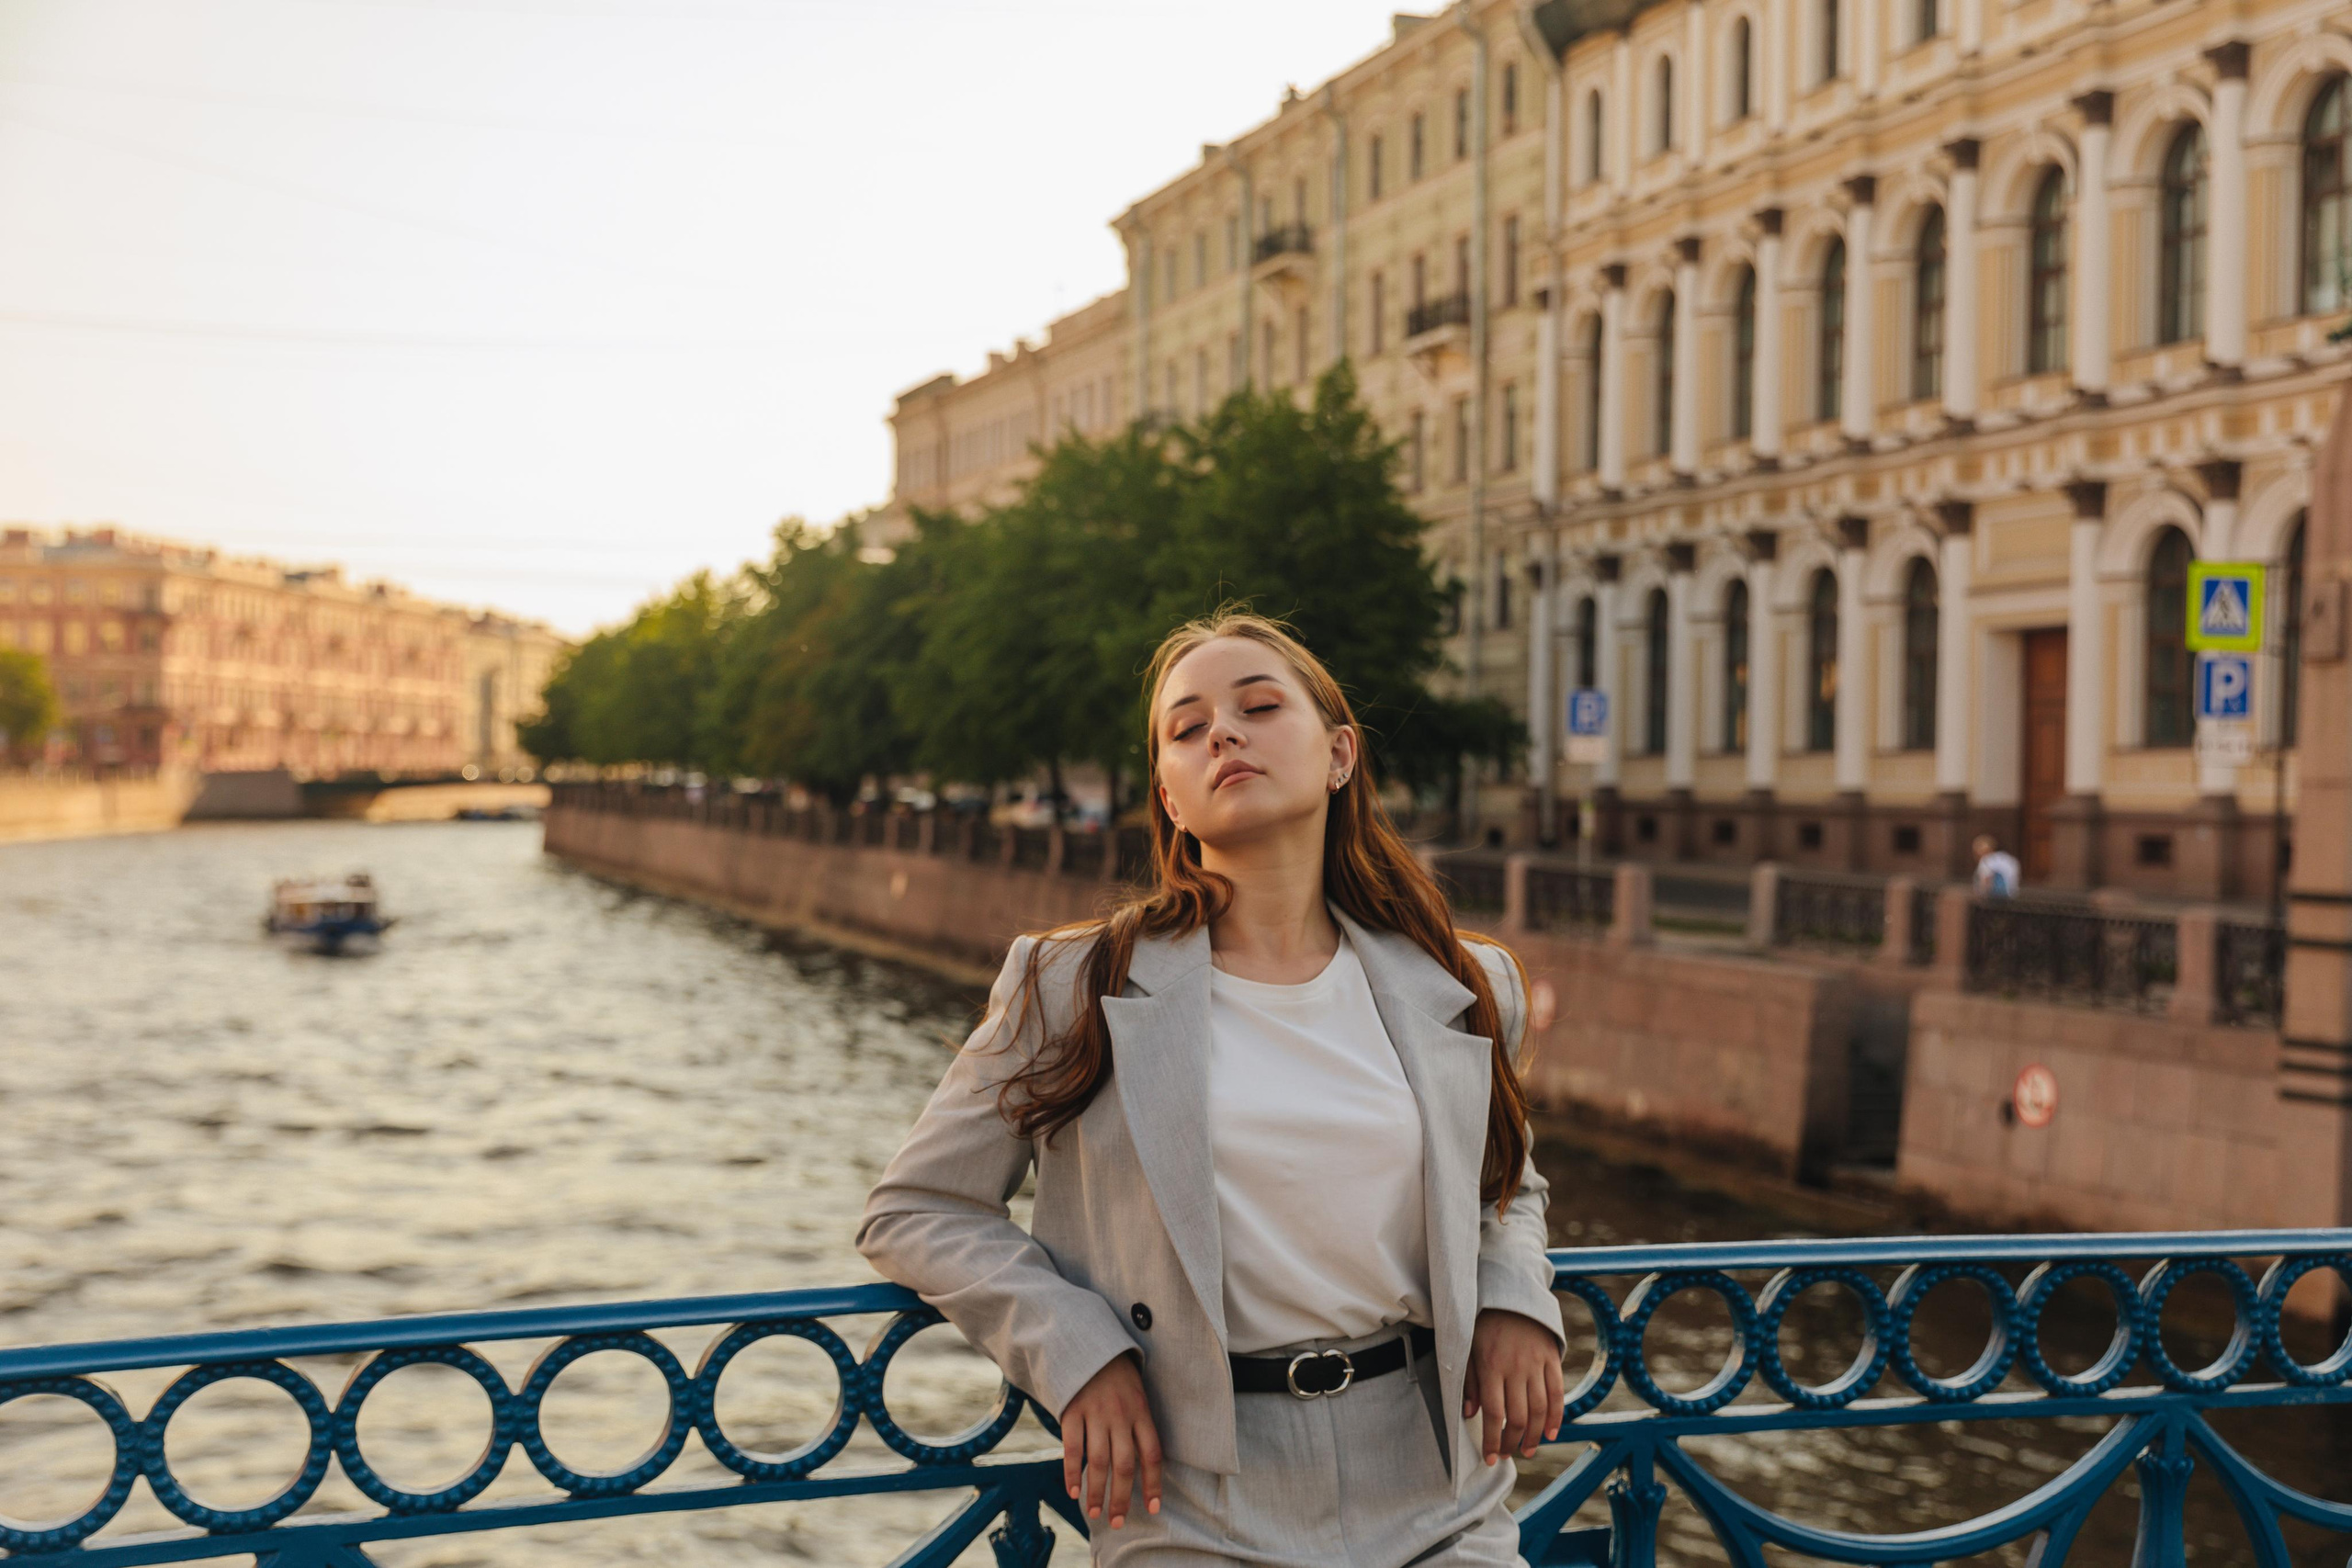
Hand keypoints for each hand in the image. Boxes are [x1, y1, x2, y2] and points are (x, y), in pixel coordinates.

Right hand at [1059, 1351, 1161, 1530]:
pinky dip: (1073, 1472)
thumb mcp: (1138, 1395)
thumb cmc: (1118, 1376)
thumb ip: (1139, 1426)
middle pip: (1124, 1465)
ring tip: (1096, 1512)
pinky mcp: (1073, 1410)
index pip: (1152, 1454)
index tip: (1153, 1508)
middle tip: (1117, 1521)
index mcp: (1142, 1412)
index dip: (1154, 1484)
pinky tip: (1073, 1490)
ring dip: (1097, 1491)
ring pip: (1099, 1461)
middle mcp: (1121, 1415)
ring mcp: (1096, 1413)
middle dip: (1122, 1497)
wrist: (1090, 1344)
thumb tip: (1142, 1467)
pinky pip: (1072, 1447)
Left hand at [1463, 1308, 1564, 1463]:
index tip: (1489, 1458)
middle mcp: (1515, 1367)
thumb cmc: (1483, 1325)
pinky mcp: (1552, 1359)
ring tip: (1528, 1450)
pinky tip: (1550, 1433)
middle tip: (1506, 1454)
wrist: (1512, 1296)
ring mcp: (1537, 1363)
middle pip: (1518, 1416)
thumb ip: (1470, 1382)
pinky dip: (1556, 1416)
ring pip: (1540, 1409)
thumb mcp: (1468, 1349)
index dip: (1491, 1439)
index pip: (1493, 1412)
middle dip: (1512, 1442)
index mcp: (1490, 1366)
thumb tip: (1470, 1414)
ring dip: (1535, 1435)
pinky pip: (1557, 1393)